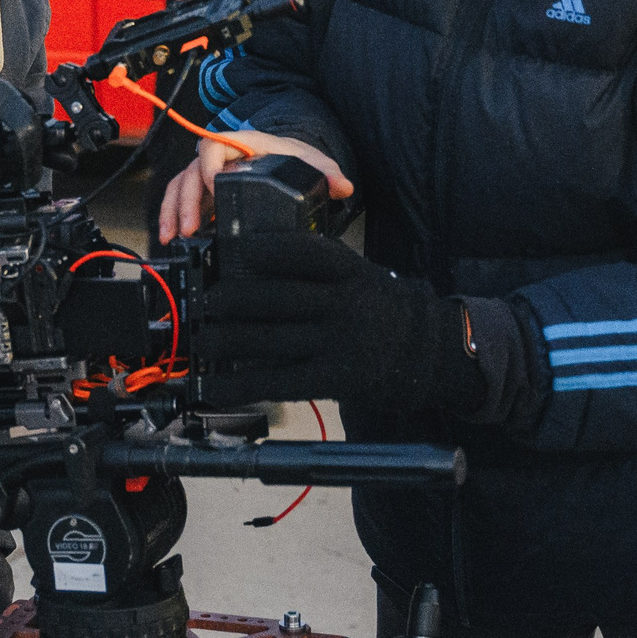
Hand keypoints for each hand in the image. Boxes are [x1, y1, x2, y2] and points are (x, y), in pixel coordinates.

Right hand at [157, 133, 353, 242]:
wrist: (287, 159)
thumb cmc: (294, 156)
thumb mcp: (311, 161)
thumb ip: (327, 174)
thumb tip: (342, 186)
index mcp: (242, 143)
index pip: (214, 146)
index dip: (209, 166)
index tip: (214, 190)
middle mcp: (220, 156)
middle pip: (192, 172)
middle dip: (187, 201)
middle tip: (191, 228)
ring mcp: (208, 173)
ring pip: (180, 186)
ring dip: (173, 211)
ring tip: (172, 236)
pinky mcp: (204, 191)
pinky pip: (180, 199)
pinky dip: (172, 216)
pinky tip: (170, 237)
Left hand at [199, 231, 483, 416]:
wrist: (435, 353)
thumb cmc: (387, 311)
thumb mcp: (363, 277)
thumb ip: (322, 271)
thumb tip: (258, 265)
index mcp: (350, 271)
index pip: (301, 251)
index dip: (264, 249)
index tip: (235, 250)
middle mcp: (344, 303)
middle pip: (273, 296)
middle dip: (229, 300)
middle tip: (204, 303)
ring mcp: (339, 342)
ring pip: (268, 338)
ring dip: (224, 341)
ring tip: (201, 341)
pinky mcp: (335, 378)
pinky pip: (278, 381)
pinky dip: (241, 385)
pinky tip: (216, 388)